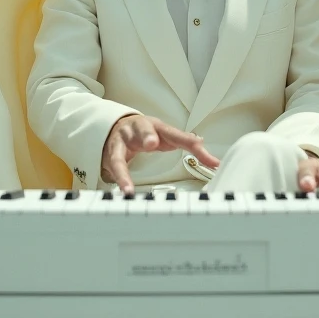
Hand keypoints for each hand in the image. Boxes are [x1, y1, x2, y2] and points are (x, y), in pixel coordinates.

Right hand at [101, 114, 219, 194]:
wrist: (115, 127)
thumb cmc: (143, 133)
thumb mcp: (164, 135)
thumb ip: (182, 140)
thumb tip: (201, 141)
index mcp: (157, 127)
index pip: (177, 134)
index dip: (191, 144)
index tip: (206, 156)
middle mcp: (139, 129)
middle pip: (144, 128)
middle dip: (147, 136)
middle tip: (151, 143)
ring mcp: (123, 139)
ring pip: (123, 146)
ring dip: (123, 166)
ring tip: (132, 178)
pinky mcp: (113, 152)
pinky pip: (116, 165)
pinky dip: (121, 178)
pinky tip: (126, 190)